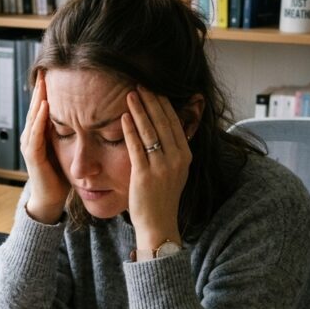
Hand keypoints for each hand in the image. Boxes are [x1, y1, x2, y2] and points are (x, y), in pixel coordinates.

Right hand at [21, 71, 70, 223]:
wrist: (50, 199)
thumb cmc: (60, 175)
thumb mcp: (67, 148)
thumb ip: (71, 132)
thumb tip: (89, 115)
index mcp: (40, 133)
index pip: (43, 106)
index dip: (47, 89)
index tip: (54, 71)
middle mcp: (31, 136)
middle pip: (35, 106)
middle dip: (40, 88)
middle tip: (46, 68)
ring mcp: (29, 145)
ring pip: (33, 116)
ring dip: (38, 99)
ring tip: (43, 82)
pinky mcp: (32, 156)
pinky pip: (35, 134)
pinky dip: (39, 119)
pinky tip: (45, 107)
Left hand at [122, 86, 191, 249]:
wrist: (159, 224)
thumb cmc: (162, 198)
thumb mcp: (175, 171)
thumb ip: (173, 151)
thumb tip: (169, 128)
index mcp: (185, 156)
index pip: (175, 123)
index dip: (164, 104)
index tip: (155, 89)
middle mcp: (177, 159)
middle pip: (163, 123)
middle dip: (152, 101)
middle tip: (141, 84)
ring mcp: (162, 168)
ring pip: (150, 132)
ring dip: (140, 111)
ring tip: (130, 94)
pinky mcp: (145, 176)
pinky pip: (136, 147)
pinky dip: (130, 131)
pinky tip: (124, 118)